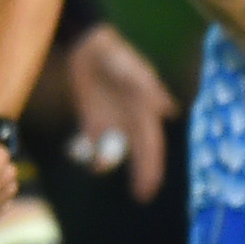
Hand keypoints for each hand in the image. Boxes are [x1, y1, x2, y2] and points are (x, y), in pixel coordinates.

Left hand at [66, 24, 180, 202]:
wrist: (86, 46)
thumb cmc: (114, 55)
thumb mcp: (131, 70)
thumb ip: (148, 88)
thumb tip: (169, 111)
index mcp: (145, 112)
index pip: (152, 145)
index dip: (154, 167)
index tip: (151, 188)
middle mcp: (131, 122)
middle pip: (139, 155)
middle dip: (140, 175)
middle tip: (140, 197)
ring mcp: (112, 124)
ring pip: (111, 153)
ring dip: (101, 161)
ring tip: (86, 155)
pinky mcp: (92, 122)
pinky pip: (90, 146)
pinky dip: (83, 151)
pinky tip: (75, 149)